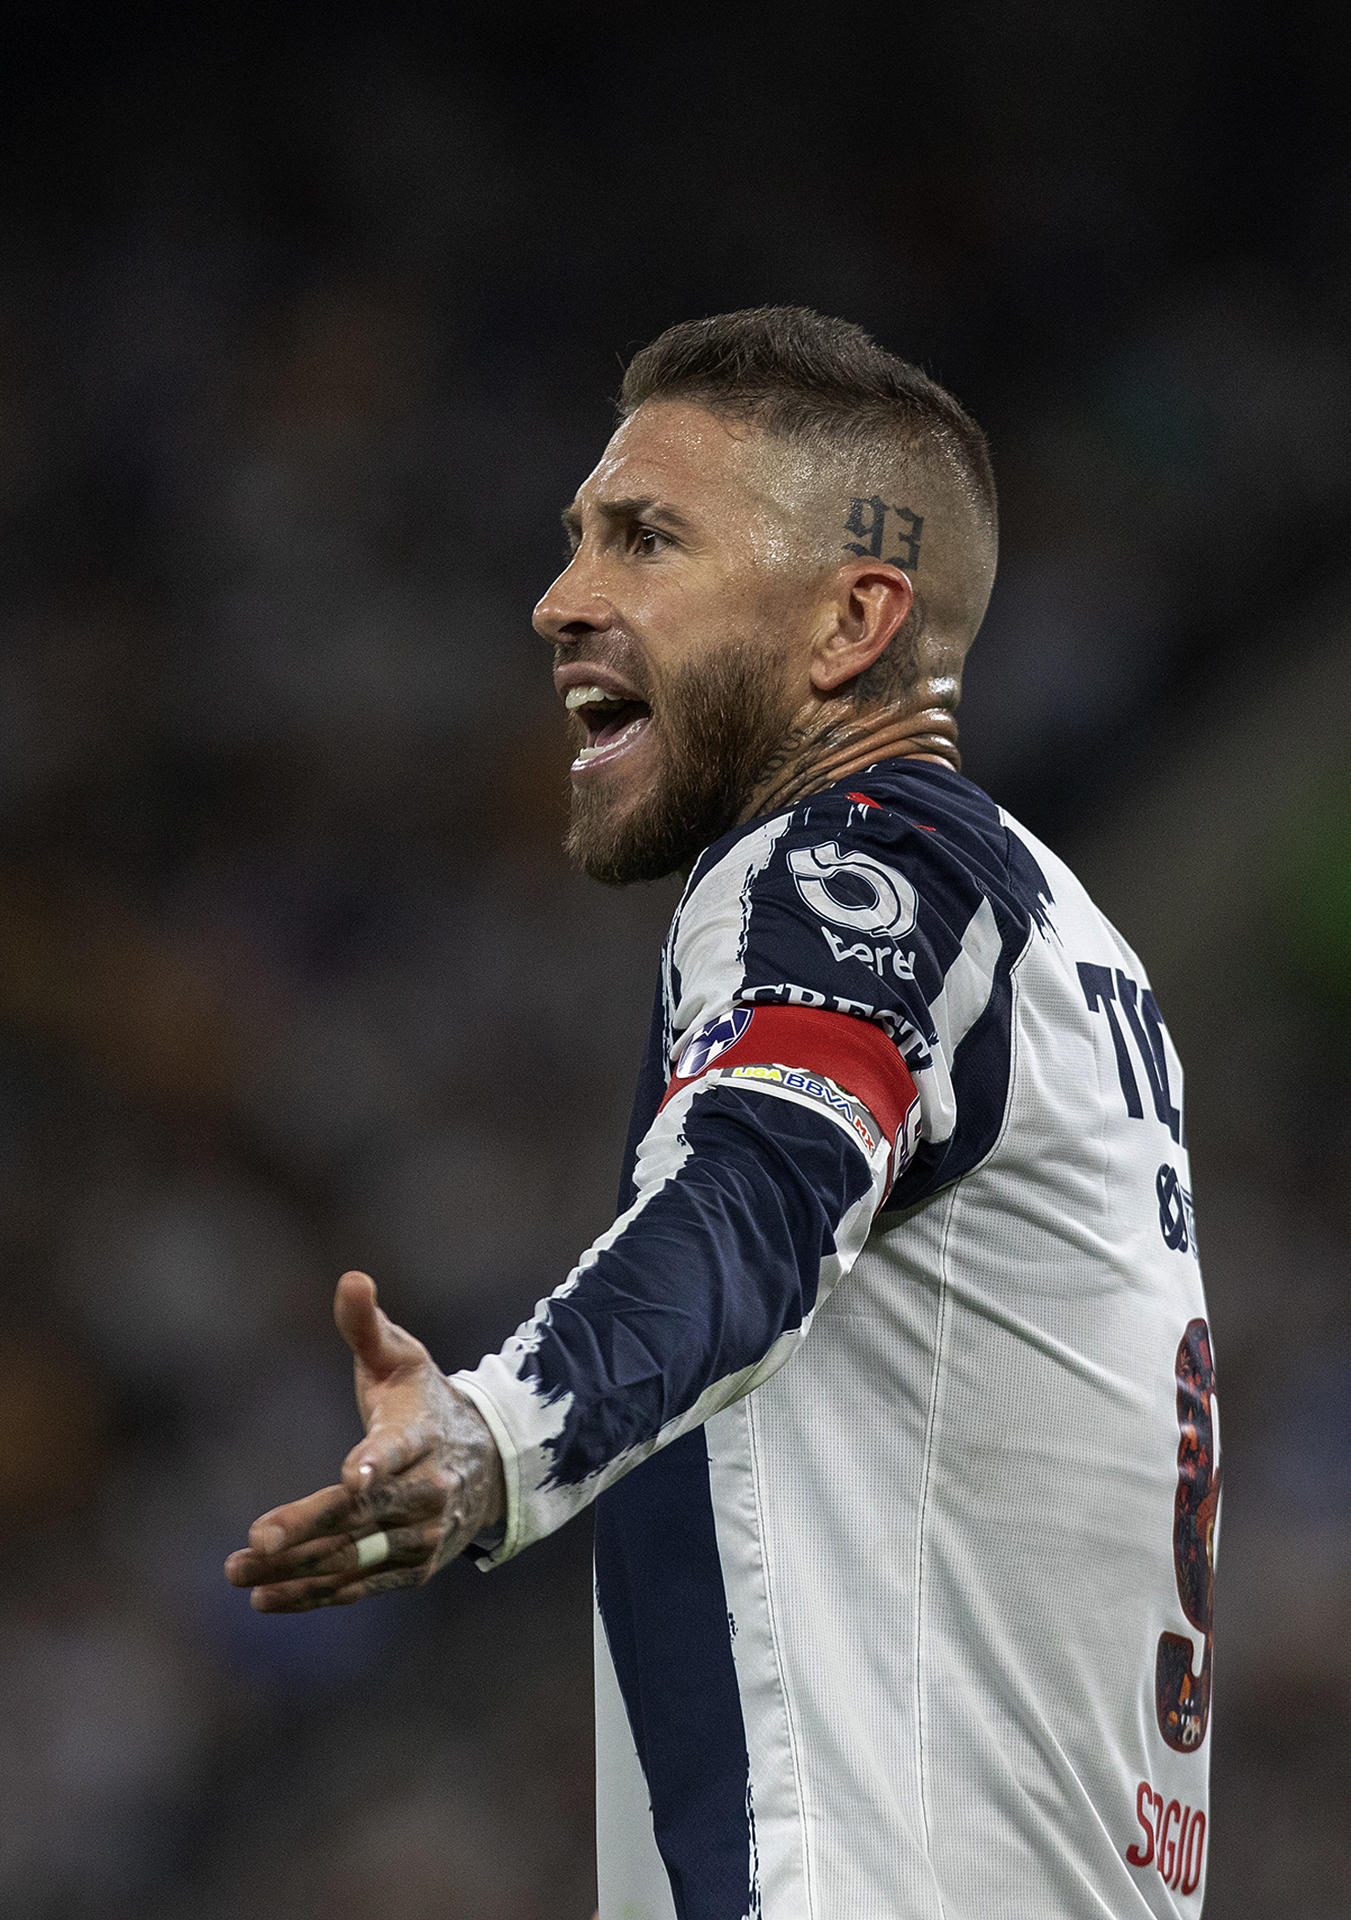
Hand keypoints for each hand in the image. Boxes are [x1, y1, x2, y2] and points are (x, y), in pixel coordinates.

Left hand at [224, 1271, 504, 1609]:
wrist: (486, 1462)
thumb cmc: (423, 1401)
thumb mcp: (401, 1359)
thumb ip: (367, 1326)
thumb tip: (351, 1278)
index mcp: (422, 1432)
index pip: (398, 1450)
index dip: (375, 1464)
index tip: (349, 1477)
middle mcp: (429, 1489)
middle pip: (363, 1514)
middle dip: (307, 1528)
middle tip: (253, 1542)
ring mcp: (424, 1535)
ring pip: (355, 1556)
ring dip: (295, 1569)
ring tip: (237, 1571)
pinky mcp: (415, 1568)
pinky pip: (360, 1584)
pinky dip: (314, 1595)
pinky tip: (266, 1596)